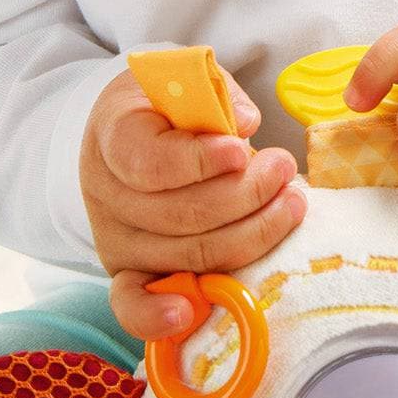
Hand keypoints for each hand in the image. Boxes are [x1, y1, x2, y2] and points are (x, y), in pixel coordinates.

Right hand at [80, 66, 306, 340]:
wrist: (134, 134)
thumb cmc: (172, 106)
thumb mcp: (189, 80)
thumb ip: (218, 94)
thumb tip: (245, 123)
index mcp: (114, 136)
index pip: (150, 161)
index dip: (199, 161)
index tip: (242, 149)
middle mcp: (106, 194)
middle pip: (181, 214)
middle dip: (246, 195)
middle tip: (285, 169)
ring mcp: (116, 239)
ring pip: (188, 255)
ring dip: (252, 234)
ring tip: (291, 202)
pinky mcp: (130, 273)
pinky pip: (134, 306)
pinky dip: (160, 317)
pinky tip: (192, 312)